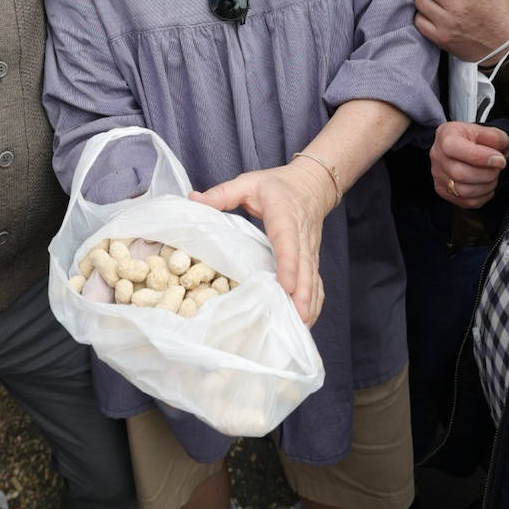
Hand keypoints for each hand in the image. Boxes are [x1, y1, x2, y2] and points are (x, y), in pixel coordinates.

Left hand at [190, 164, 330, 325]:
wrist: (312, 183)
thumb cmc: (277, 185)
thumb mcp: (248, 183)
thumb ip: (221, 193)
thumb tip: (192, 199)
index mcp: (284, 215)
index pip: (288, 241)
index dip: (288, 264)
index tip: (286, 285)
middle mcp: (301, 235)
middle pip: (305, 266)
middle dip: (302, 293)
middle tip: (298, 317)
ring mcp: (310, 249)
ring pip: (313, 277)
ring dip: (309, 301)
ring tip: (301, 325)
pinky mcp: (312, 258)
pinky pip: (316, 281)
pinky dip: (314, 301)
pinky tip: (307, 319)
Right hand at [430, 121, 508, 207]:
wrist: (470, 148)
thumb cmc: (476, 139)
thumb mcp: (488, 131)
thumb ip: (495, 138)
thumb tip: (497, 156)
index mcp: (446, 136)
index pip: (455, 149)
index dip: (481, 157)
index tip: (500, 160)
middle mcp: (437, 156)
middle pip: (459, 173)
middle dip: (487, 174)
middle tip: (498, 168)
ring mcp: (438, 175)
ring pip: (463, 191)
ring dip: (486, 186)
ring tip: (493, 176)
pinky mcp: (444, 191)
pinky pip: (467, 202)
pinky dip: (483, 196)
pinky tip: (486, 184)